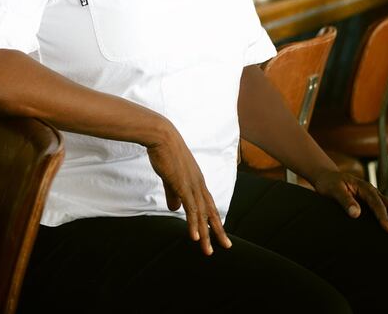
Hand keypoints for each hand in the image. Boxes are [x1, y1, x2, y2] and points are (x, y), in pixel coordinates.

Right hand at [146, 126, 232, 255]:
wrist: (161, 136)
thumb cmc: (165, 152)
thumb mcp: (170, 176)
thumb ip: (173, 193)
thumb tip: (175, 208)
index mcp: (197, 180)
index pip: (208, 203)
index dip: (214, 218)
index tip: (219, 232)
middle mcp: (199, 183)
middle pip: (211, 210)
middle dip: (218, 230)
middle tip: (226, 246)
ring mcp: (192, 184)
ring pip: (202, 213)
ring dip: (206, 233)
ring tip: (208, 250)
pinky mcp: (183, 184)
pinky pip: (191, 208)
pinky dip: (194, 223)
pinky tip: (195, 237)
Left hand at [312, 168, 387, 234]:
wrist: (327, 178)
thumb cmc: (329, 184)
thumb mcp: (333, 190)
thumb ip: (344, 200)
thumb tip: (356, 214)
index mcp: (363, 187)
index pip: (376, 203)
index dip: (383, 217)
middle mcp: (372, 191)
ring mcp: (374, 196)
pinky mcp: (372, 202)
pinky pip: (387, 209)